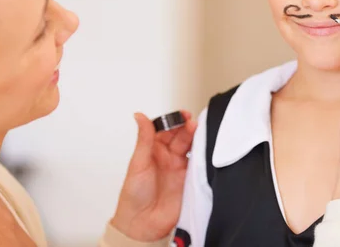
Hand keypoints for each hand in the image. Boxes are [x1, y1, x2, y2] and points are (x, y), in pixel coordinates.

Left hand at [111, 111, 196, 240]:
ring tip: (199, 131)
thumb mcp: (138, 163)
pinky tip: (206, 147)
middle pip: (181, 136)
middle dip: (187, 127)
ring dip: (196, 138)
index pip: (166, 129)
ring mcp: (180, 167)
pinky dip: (204, 154)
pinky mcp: (190, 179)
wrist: (142, 224)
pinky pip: (200, 163)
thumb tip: (139, 115)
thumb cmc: (133, 195)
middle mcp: (167, 157)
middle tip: (192, 123)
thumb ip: (144, 139)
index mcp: (153, 150)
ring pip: (191, 147)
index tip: (181, 115)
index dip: (173, 120)